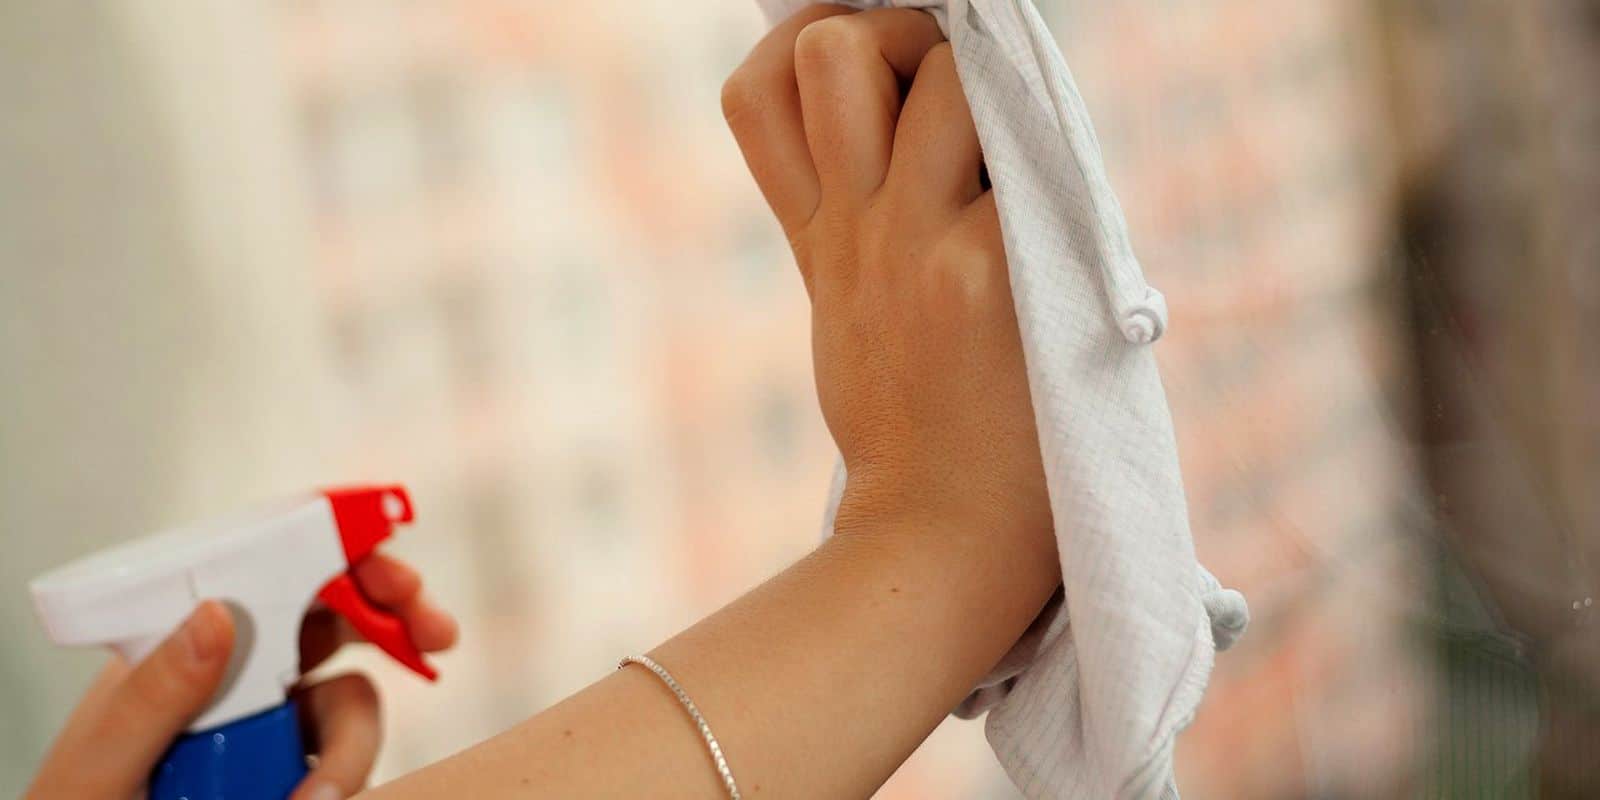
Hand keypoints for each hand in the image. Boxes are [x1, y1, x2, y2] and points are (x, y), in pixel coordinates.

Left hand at [25, 554, 457, 799]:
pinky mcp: (299, 772)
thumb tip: (218, 613)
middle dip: (393, 613)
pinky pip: (351, 759)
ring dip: (351, 746)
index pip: (259, 570)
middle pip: (333, 614)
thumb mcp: (98, 767)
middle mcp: (235, 678)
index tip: (380, 539)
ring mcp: (272, 727)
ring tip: (313, 798)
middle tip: (434, 632)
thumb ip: (153, 696)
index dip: (330, 544)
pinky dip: (344, 780)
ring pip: (354, 696)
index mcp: (180, 651)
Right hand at [722, 6, 1052, 552]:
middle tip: (945, 97)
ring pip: (938, 74)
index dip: (799, 51)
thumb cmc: (909, 429)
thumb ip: (845, 229)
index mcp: (817, 234)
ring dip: (982, 89)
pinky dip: (1039, 154)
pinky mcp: (989, 268)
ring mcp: (917, 241)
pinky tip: (1048, 206)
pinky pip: (1017, 151)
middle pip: (832, 48)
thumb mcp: (841, 315)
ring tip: (1009, 157)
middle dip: (898, 38)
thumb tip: (888, 140)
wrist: (938, 532)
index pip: (755, 92)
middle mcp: (855, 223)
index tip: (862, 78)